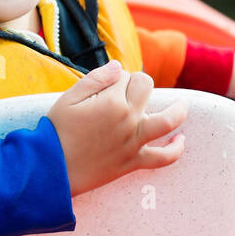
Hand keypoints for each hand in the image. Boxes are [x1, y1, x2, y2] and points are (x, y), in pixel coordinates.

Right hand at [47, 59, 187, 196]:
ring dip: (179, 111)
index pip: (126, 76)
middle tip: (125, 93)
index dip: (116, 78)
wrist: (52, 168)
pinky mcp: (134, 161)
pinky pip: (163, 158)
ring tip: (182, 106)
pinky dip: (176, 149)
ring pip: (168, 120)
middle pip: (146, 88)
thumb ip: (97, 78)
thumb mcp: (70, 97)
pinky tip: (180, 140)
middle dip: (137, 85)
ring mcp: (134, 141)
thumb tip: (119, 67)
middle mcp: (129, 119)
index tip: (104, 87)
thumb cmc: (57, 130)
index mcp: (112, 101)